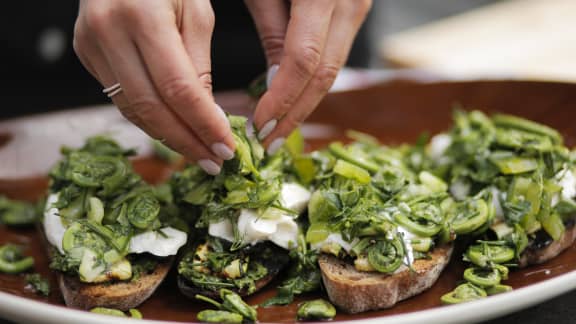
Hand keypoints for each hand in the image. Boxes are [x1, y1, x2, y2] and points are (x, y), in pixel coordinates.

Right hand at [74, 0, 234, 174]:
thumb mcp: (197, 11)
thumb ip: (200, 65)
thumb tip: (209, 119)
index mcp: (142, 14)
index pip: (178, 88)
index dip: (204, 124)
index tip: (226, 148)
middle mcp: (108, 31)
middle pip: (150, 107)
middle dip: (186, 141)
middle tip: (214, 162)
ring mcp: (90, 43)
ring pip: (132, 109)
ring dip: (168, 137)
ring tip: (197, 152)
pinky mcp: (85, 52)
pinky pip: (121, 98)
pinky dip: (150, 119)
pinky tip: (173, 130)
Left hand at [245, 0, 371, 151]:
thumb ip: (271, 31)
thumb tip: (274, 83)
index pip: (304, 61)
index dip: (282, 98)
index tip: (259, 126)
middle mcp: (349, 2)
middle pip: (326, 73)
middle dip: (295, 113)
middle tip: (269, 143)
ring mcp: (359, 6)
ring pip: (334, 67)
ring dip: (305, 102)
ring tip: (278, 128)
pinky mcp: (356, 9)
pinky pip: (335, 52)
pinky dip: (313, 80)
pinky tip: (293, 99)